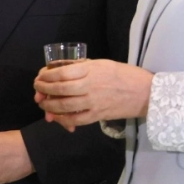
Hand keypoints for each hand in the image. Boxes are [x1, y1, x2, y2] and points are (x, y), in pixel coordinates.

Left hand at [33, 59, 153, 131]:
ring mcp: (94, 102)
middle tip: (37, 89)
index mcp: (90, 70)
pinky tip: (56, 117)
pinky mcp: (98, 115)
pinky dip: (63, 119)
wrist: (145, 93)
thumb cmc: (124, 74)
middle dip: (44, 90)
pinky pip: (76, 119)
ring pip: (65, 106)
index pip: (61, 73)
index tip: (40, 76)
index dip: (46, 76)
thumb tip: (60, 70)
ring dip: (49, 106)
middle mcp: (90, 86)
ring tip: (43, 104)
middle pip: (59, 89)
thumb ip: (81, 67)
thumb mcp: (102, 63)